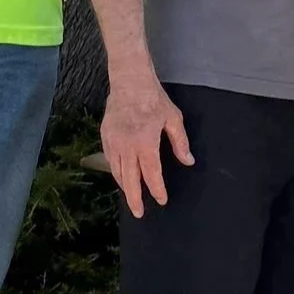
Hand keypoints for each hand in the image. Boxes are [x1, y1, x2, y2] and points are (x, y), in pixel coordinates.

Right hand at [101, 75, 192, 213]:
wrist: (129, 81)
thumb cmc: (154, 99)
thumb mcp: (173, 119)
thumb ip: (180, 142)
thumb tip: (188, 161)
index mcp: (145, 143)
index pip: (151, 174)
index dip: (156, 189)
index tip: (161, 200)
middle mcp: (126, 146)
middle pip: (129, 179)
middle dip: (134, 198)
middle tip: (139, 213)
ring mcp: (113, 142)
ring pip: (117, 171)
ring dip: (124, 186)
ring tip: (132, 197)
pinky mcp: (105, 136)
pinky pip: (110, 160)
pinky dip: (116, 171)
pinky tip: (122, 176)